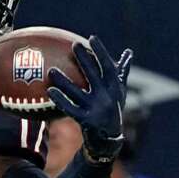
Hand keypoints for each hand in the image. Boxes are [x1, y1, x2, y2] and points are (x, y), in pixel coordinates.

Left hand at [47, 36, 132, 163]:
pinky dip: (60, 100)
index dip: (101, 52)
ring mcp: (97, 109)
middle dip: (85, 59)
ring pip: (78, 92)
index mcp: (115, 88)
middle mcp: (107, 97)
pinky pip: (70, 109)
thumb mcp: (119, 92)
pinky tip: (50, 91)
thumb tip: (129, 52)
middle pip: (94, 75)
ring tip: (51, 70)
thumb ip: (122, 72)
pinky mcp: (86, 121)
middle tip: (74, 45)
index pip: (109, 66)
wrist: (109, 140)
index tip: (92, 38)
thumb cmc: (113, 110)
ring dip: (64, 81)